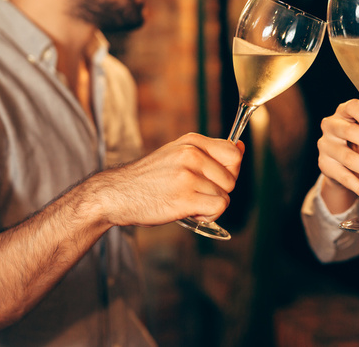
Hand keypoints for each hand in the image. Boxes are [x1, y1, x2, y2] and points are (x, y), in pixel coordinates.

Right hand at [93, 133, 244, 226]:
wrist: (116, 194)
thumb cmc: (150, 178)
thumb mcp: (177, 153)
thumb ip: (209, 152)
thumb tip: (241, 146)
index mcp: (192, 141)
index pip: (234, 152)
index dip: (230, 170)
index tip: (215, 178)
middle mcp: (192, 154)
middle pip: (232, 177)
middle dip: (219, 190)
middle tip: (197, 193)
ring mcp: (188, 175)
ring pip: (225, 195)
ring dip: (210, 205)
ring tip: (188, 202)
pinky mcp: (185, 198)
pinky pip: (218, 207)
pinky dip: (209, 215)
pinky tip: (192, 212)